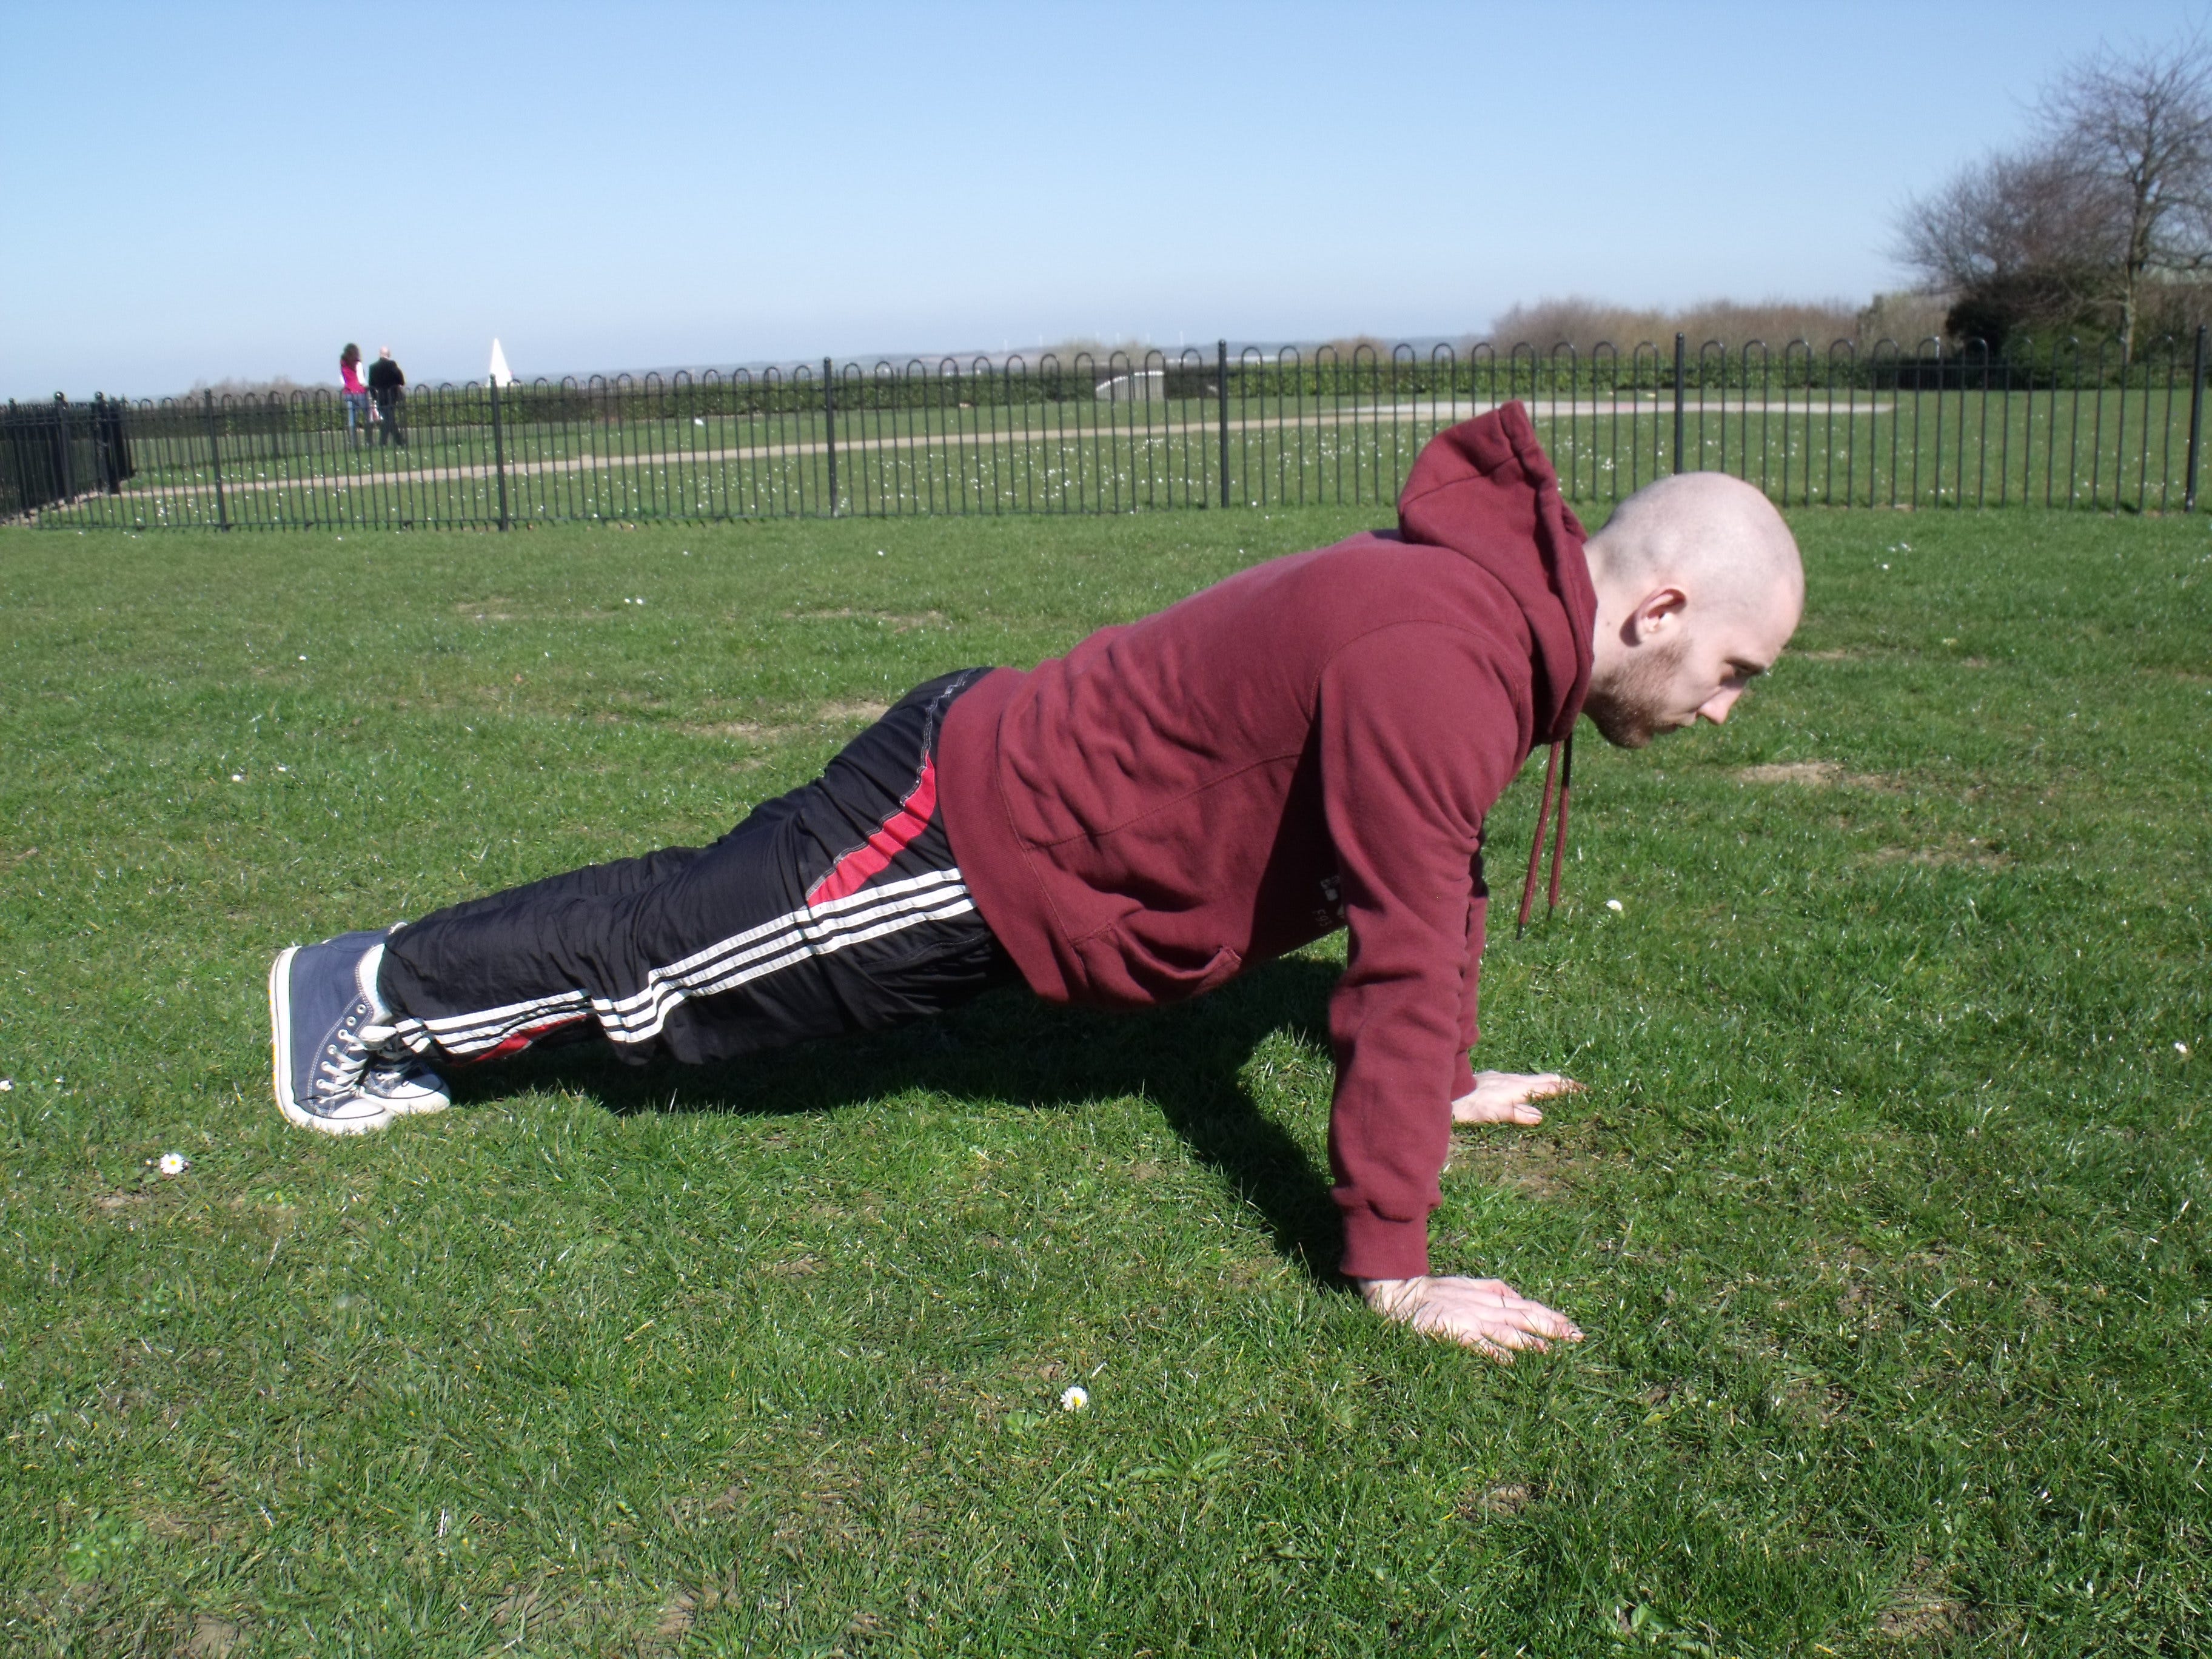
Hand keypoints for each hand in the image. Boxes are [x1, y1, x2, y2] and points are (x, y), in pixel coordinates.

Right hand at [1356, 1275, 1583, 1360]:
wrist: (1397, 1295)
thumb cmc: (1432, 1294)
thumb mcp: (1467, 1285)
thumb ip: (1492, 1289)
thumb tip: (1517, 1297)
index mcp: (1487, 1298)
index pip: (1527, 1307)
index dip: (1551, 1316)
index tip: (1574, 1327)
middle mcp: (1482, 1307)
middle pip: (1523, 1317)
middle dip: (1551, 1328)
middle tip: (1577, 1338)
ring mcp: (1467, 1320)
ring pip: (1505, 1330)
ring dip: (1530, 1341)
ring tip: (1552, 1350)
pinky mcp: (1451, 1332)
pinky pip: (1476, 1343)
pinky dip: (1493, 1351)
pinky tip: (1510, 1361)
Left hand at [1452, 1070, 1581, 1124]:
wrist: (1448, 1092)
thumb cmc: (1470, 1107)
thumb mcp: (1494, 1113)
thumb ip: (1517, 1114)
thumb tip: (1540, 1116)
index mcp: (1517, 1088)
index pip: (1548, 1086)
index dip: (1567, 1087)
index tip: (1583, 1088)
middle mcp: (1512, 1079)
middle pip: (1542, 1078)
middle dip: (1560, 1082)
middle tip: (1576, 1086)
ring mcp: (1502, 1078)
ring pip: (1530, 1078)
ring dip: (1546, 1081)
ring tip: (1556, 1085)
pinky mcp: (1493, 1079)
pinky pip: (1519, 1079)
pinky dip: (1531, 1082)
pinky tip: (1525, 1087)